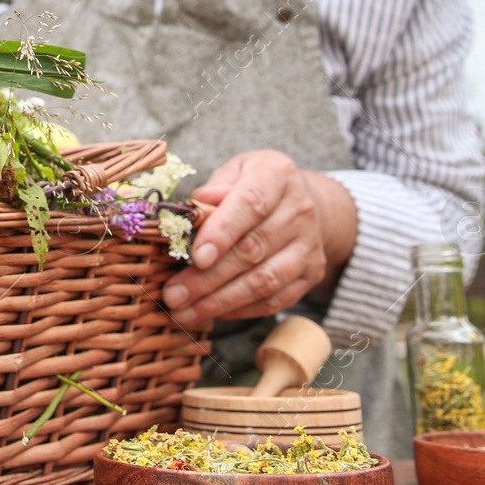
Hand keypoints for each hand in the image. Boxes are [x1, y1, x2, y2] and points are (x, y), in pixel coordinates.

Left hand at [159, 149, 356, 324]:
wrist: (299, 201)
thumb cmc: (252, 185)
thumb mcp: (232, 172)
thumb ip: (212, 191)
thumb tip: (193, 211)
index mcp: (277, 175)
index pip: (250, 204)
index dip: (222, 232)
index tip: (196, 257)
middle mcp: (300, 210)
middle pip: (253, 249)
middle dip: (208, 278)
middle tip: (173, 295)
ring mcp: (309, 245)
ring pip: (264, 281)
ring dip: (220, 301)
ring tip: (185, 311)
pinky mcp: (311, 273)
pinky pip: (275, 299)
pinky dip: (240, 310)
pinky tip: (211, 312)